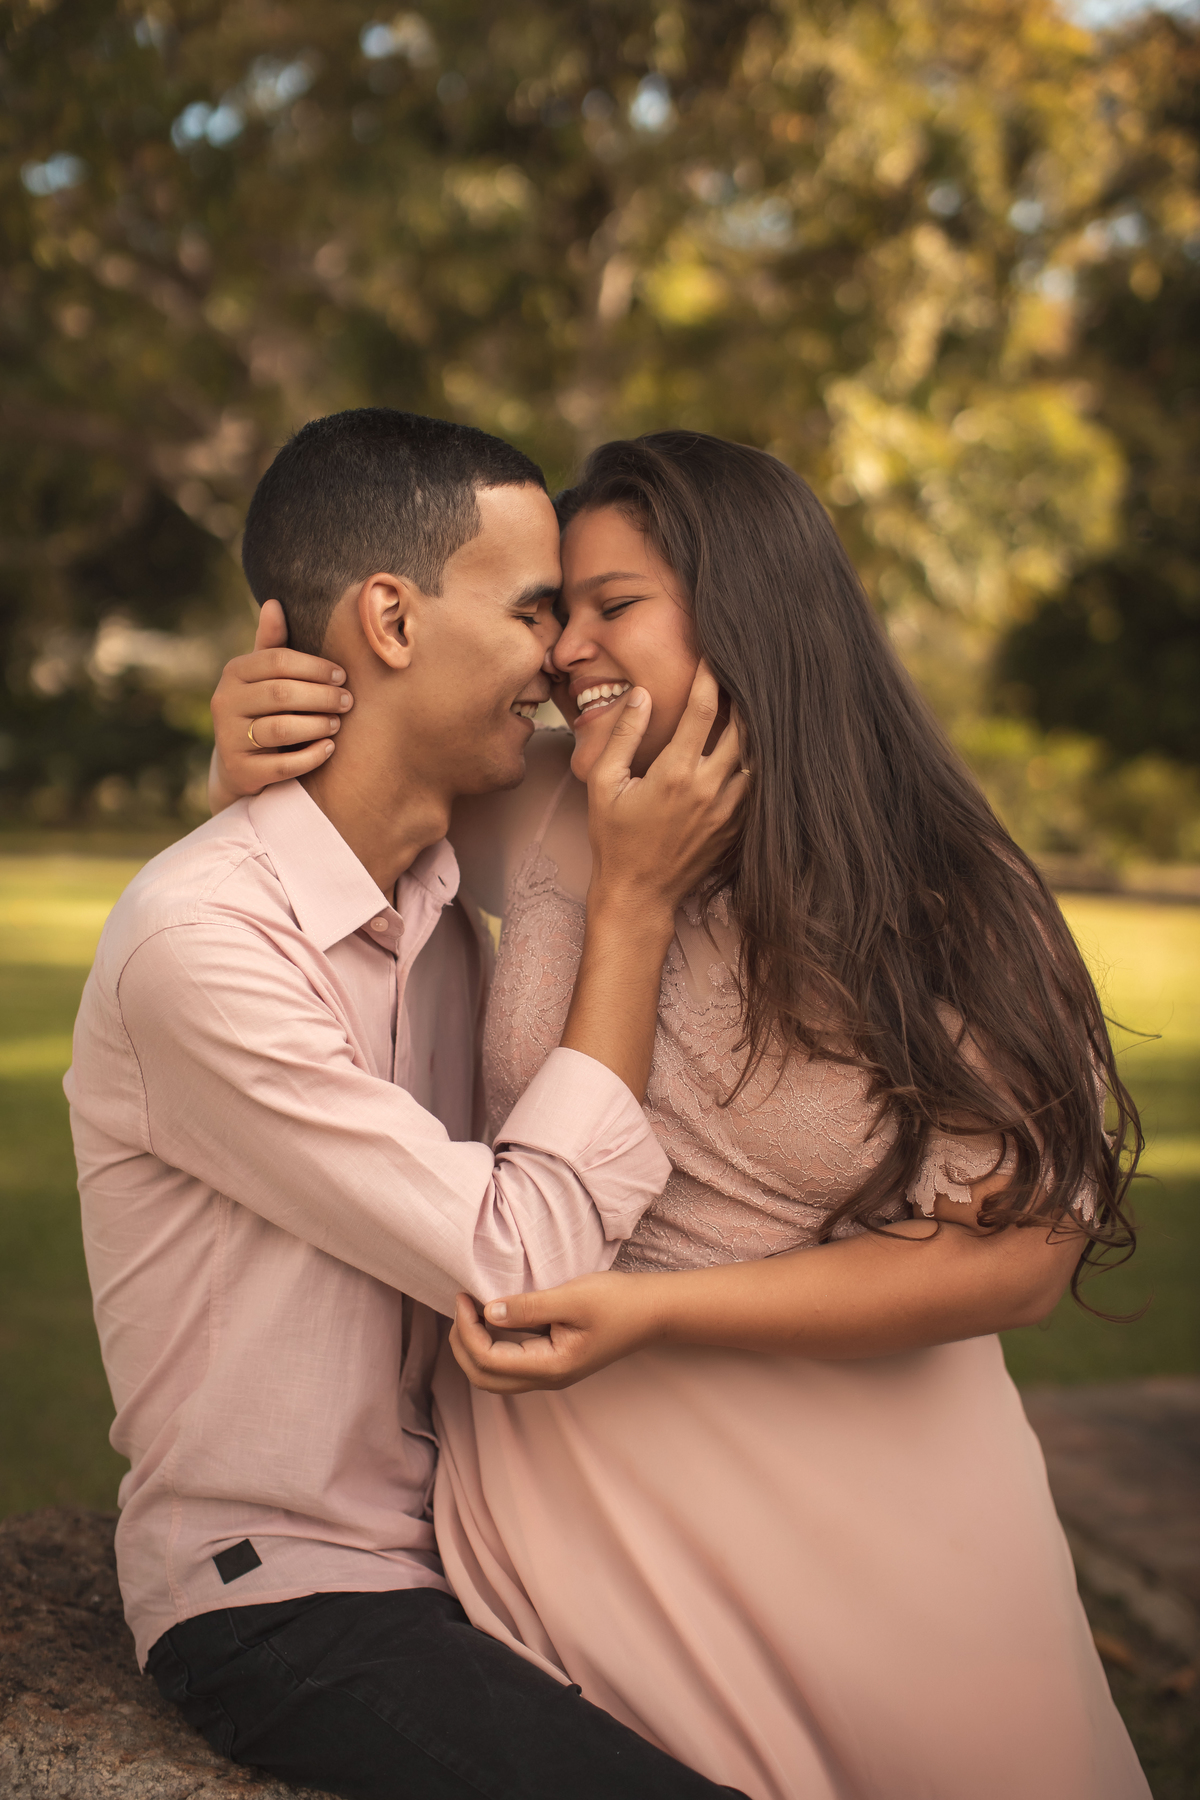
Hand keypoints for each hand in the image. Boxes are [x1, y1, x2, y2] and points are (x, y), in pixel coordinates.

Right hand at [208, 600, 354, 806]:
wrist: (240, 766)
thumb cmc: (262, 710)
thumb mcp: (264, 677)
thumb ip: (272, 645)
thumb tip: (274, 602)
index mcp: (234, 673)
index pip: (278, 661)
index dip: (315, 667)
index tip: (342, 675)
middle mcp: (224, 703)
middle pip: (282, 693)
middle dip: (322, 696)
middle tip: (348, 701)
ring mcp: (229, 739)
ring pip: (281, 728)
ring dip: (318, 724)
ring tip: (338, 723)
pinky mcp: (241, 772)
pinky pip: (282, 764)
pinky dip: (311, 756)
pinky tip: (329, 748)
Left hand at [448, 1271, 667, 1393]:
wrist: (653, 1312)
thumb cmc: (617, 1302)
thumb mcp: (572, 1298)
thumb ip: (529, 1308)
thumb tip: (488, 1312)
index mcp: (551, 1367)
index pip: (489, 1360)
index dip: (467, 1330)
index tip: (463, 1297)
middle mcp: (547, 1378)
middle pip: (484, 1377)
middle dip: (463, 1344)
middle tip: (461, 1304)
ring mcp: (550, 1372)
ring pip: (494, 1374)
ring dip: (474, 1346)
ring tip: (471, 1309)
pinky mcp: (553, 1360)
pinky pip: (510, 1362)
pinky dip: (492, 1343)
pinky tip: (493, 1315)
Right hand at [586, 661, 745, 924]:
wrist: (639, 893)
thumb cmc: (614, 838)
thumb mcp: (605, 784)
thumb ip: (623, 735)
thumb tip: (643, 695)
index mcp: (676, 773)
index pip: (704, 710)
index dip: (711, 677)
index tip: (713, 654)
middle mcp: (710, 788)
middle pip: (743, 727)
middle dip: (742, 697)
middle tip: (742, 672)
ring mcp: (729, 810)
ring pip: (756, 756)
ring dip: (754, 729)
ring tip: (751, 705)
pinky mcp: (737, 827)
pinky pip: (755, 785)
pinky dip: (756, 762)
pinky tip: (751, 748)